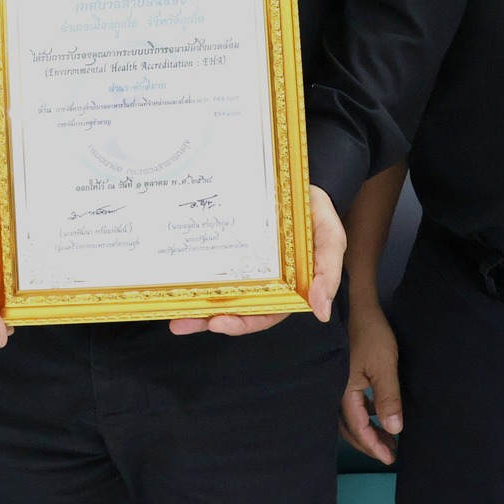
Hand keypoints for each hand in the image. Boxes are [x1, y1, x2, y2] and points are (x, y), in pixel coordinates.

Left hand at [169, 185, 345, 335]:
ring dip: (195, 306)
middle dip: (209, 318)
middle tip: (182, 323)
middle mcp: (263, 281)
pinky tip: (173, 282)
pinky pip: (212, 266)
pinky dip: (195, 277)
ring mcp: (243, 265)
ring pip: (220, 292)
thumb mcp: (331, 240)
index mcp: (287, 287)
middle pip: (236, 308)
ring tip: (172, 315)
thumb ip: (327, 273)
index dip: (243, 322)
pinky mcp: (229, 249)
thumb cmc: (317, 214)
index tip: (219, 322)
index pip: (264, 313)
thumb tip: (322, 312)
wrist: (296, 181)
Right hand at [338, 293, 402, 463]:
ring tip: (386, 437)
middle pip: (349, 428)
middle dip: (369, 442)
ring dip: (366, 429)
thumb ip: (388, 398)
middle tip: (389, 452)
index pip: (358, 429)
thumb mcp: (384, 366)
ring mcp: (336, 382)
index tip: (390, 458)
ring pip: (348, 417)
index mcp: (344, 392)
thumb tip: (394, 430)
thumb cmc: (370, 333)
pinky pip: (349, 404)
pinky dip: (362, 414)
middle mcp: (335, 391)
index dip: (374, 446)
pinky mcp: (340, 374)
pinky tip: (375, 411)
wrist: (354, 303)